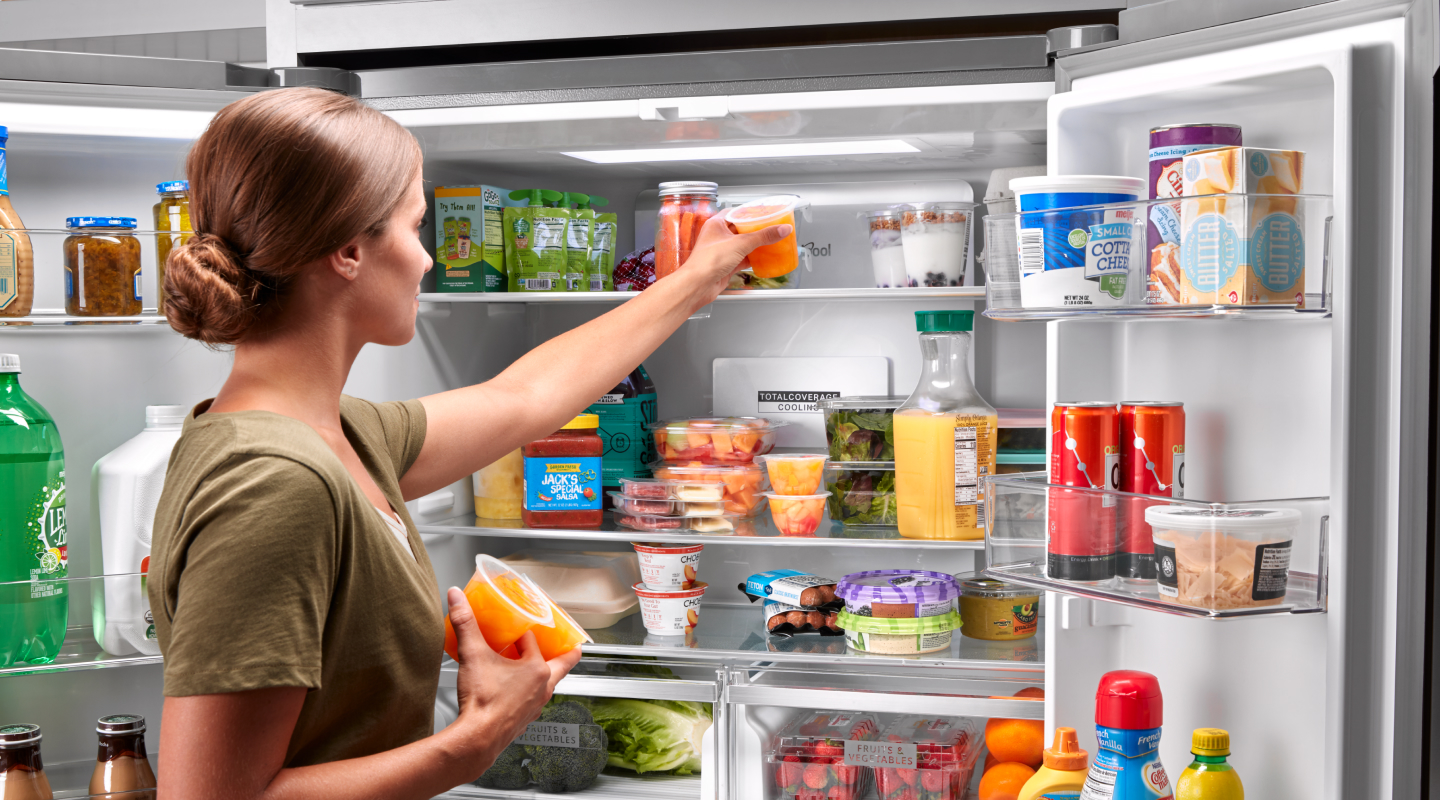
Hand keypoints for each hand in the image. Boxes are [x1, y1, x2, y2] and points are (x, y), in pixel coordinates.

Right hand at [446, 587, 581, 750]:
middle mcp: (543, 689)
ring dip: (543, 673)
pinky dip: (527, 693)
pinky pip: (532, 701)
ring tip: (533, 666)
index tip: (514, 627)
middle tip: (566, 643)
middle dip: (564, 653)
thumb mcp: (472, 654)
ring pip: (548, 685)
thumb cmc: (483, 703)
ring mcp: (535, 707)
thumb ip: (465, 623)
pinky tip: (512, 692)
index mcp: (537, 670)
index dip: (521, 631)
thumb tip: (457, 597)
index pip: (533, 641)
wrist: (476, 740)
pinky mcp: (524, 721)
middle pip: (562, 664)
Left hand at [664, 212, 792, 312]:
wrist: (698, 285)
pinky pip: (743, 258)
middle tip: (771, 227)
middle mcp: (718, 236)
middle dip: (756, 229)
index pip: (736, 212)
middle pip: (741, 229)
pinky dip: (753, 258)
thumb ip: (763, 236)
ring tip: (771, 240)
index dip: (750, 212)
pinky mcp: (726, 264)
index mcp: (716, 224)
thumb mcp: (740, 243)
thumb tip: (781, 229)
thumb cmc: (708, 261)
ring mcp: (722, 251)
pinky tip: (763, 257)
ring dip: (756, 244)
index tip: (764, 213)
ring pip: (743, 244)